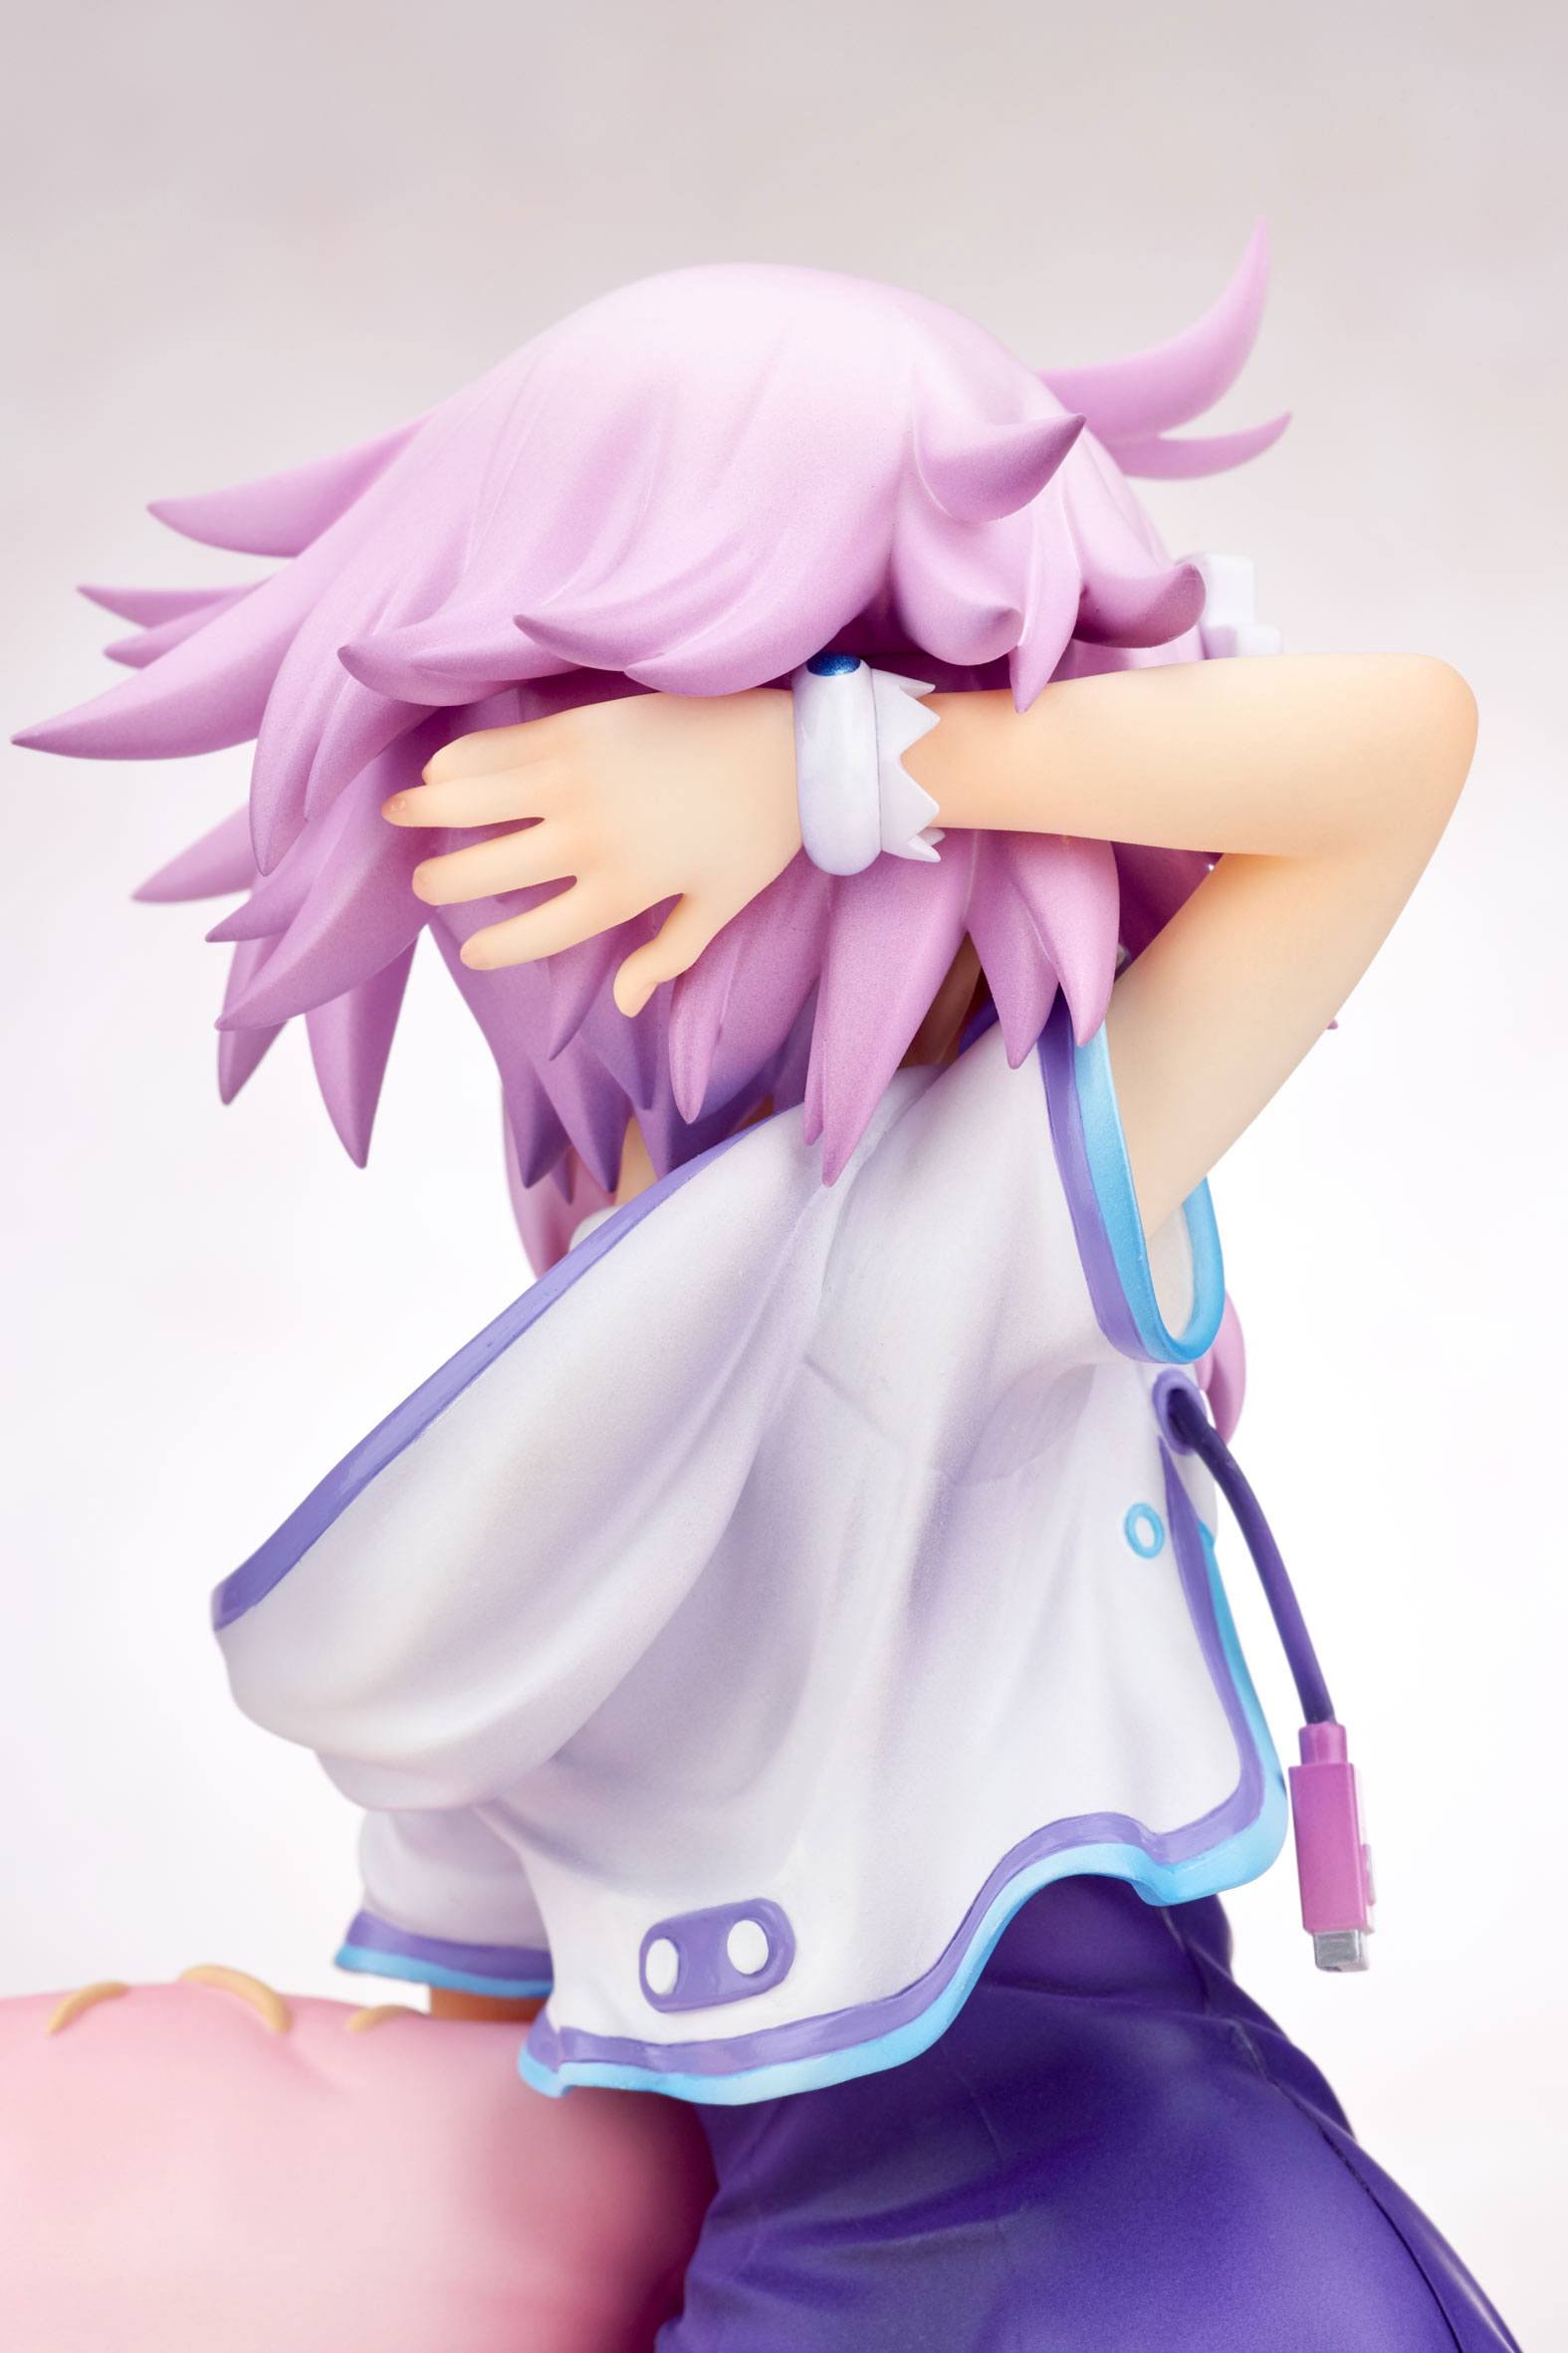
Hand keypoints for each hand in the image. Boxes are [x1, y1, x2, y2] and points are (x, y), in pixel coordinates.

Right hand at [384, 689, 800, 1016]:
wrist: (789, 747)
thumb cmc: (760, 833)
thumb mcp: (718, 909)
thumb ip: (666, 958)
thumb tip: (622, 1004)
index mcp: (619, 892)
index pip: (531, 935)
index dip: (494, 949)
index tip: (472, 952)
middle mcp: (586, 839)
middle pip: (483, 870)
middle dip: (441, 880)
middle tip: (422, 880)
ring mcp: (577, 779)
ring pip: (474, 801)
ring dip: (426, 808)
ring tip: (398, 815)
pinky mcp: (578, 728)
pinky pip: (499, 749)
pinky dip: (461, 761)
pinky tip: (441, 770)